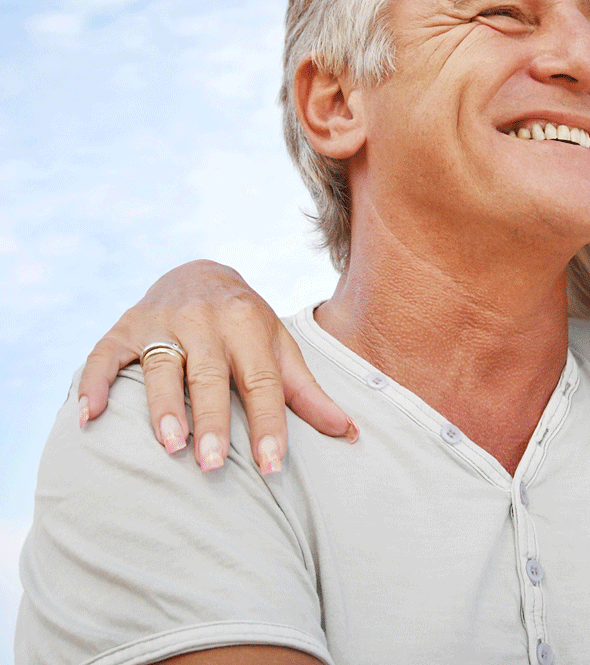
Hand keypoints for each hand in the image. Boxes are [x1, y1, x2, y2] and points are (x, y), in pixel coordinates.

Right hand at [78, 260, 356, 472]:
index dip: (268, 423)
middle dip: (212, 419)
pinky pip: (103, 357)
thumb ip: (308, 393)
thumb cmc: (247, 327)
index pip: (261, 380)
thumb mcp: (280, 349)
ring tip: (169, 445)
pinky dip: (93, 385)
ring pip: (161, 365)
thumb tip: (351, 434)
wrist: (199, 274)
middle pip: (209, 375)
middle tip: (213, 464)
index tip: (272, 467)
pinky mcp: (122, 328)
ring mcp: (160, 322)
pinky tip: (88, 418)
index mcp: (248, 325)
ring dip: (162, 406)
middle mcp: (204, 321)